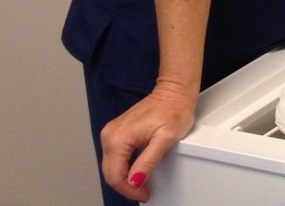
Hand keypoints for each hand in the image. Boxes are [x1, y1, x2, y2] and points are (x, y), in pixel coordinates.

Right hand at [98, 81, 195, 201]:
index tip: (143, 194)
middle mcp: (110, 135)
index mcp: (118, 138)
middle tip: (143, 193)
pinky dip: (124, 167)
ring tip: (142, 184)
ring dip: (124, 178)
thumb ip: (148, 161)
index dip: (129, 190)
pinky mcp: (117, 131)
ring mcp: (112, 132)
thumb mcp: (165, 139)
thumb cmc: (174, 109)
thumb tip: (135, 181)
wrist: (174, 90)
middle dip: (126, 186)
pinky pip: (116, 156)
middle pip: (110, 172)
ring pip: (111, 166)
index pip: (115, 175)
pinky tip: (136, 171)